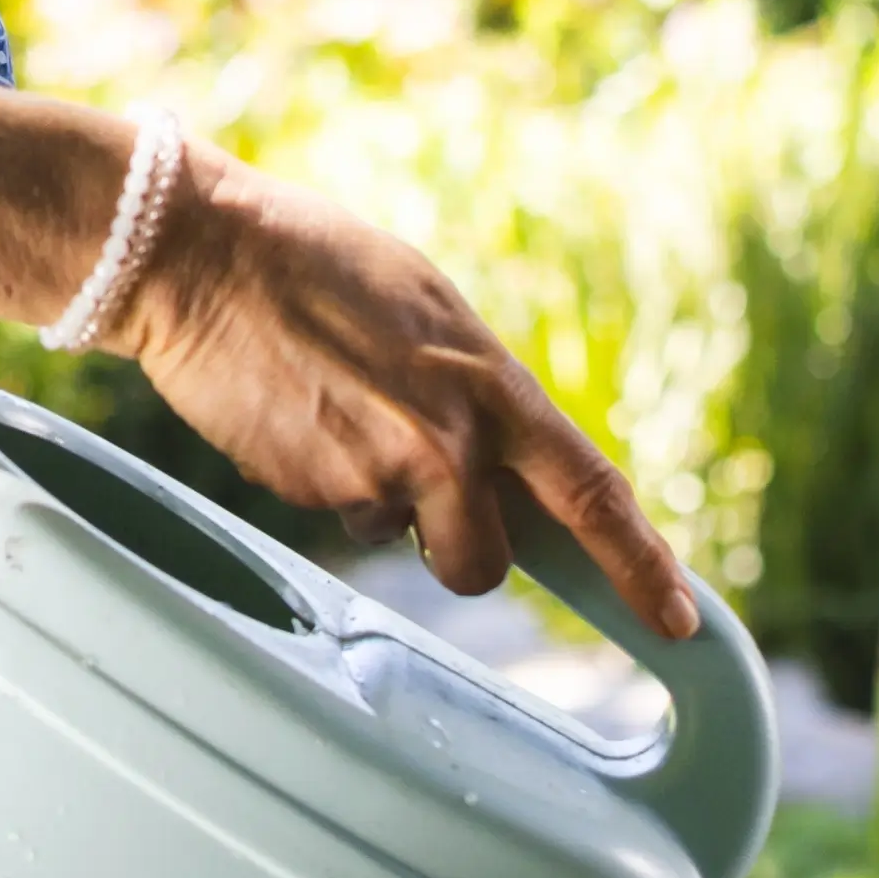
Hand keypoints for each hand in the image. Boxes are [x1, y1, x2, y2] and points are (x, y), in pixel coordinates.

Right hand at [103, 149, 701, 638]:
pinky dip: (325, 482)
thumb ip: (476, 393)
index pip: (592, 493)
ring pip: (404, 541)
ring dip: (387, 511)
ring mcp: (374, 474)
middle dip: (464, 549)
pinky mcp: (308, 493)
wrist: (201, 257)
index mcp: (490, 384)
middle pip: (489, 563)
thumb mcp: (432, 313)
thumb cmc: (318, 264)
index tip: (678, 620)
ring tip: (339, 419)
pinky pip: (339, 516)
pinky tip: (296, 413)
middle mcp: (444, 440)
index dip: (642, 565)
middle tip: (422, 488)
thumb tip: (501, 460)